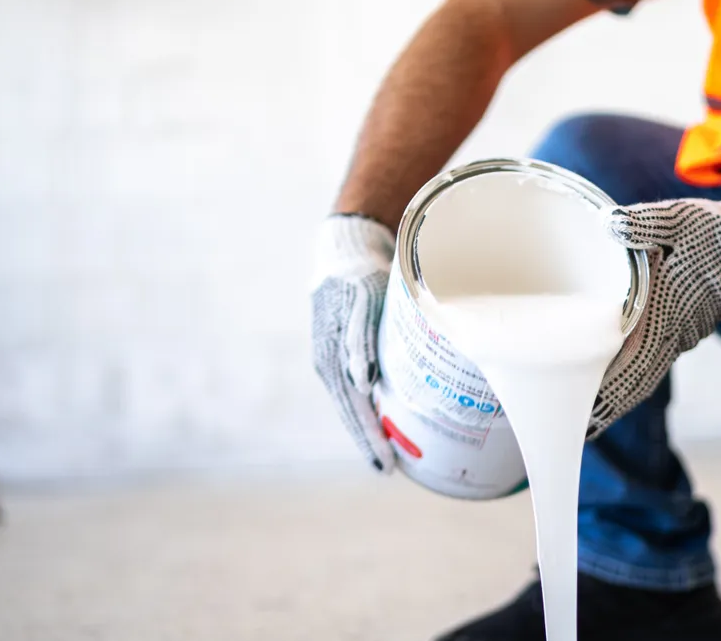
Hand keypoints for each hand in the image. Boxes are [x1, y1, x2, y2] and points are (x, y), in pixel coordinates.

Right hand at [311, 214, 396, 471]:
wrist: (348, 250)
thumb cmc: (358, 276)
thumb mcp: (359, 302)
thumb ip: (358, 339)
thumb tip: (361, 382)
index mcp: (332, 357)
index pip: (353, 408)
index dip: (369, 437)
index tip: (385, 464)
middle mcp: (332, 363)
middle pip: (352, 411)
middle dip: (370, 442)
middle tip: (388, 470)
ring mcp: (337, 357)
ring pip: (354, 402)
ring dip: (370, 428)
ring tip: (388, 454)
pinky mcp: (347, 349)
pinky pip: (358, 387)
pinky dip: (370, 406)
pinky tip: (384, 417)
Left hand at [588, 193, 720, 436]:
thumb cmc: (706, 232)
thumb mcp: (671, 220)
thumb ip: (639, 224)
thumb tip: (611, 224)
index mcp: (664, 315)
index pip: (633, 368)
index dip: (610, 398)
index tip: (586, 423)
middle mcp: (671, 334)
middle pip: (634, 383)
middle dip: (606, 407)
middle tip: (575, 428)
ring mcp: (677, 336)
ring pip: (642, 374)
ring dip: (616, 391)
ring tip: (583, 409)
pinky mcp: (677, 329)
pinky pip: (650, 360)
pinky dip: (629, 374)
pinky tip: (608, 375)